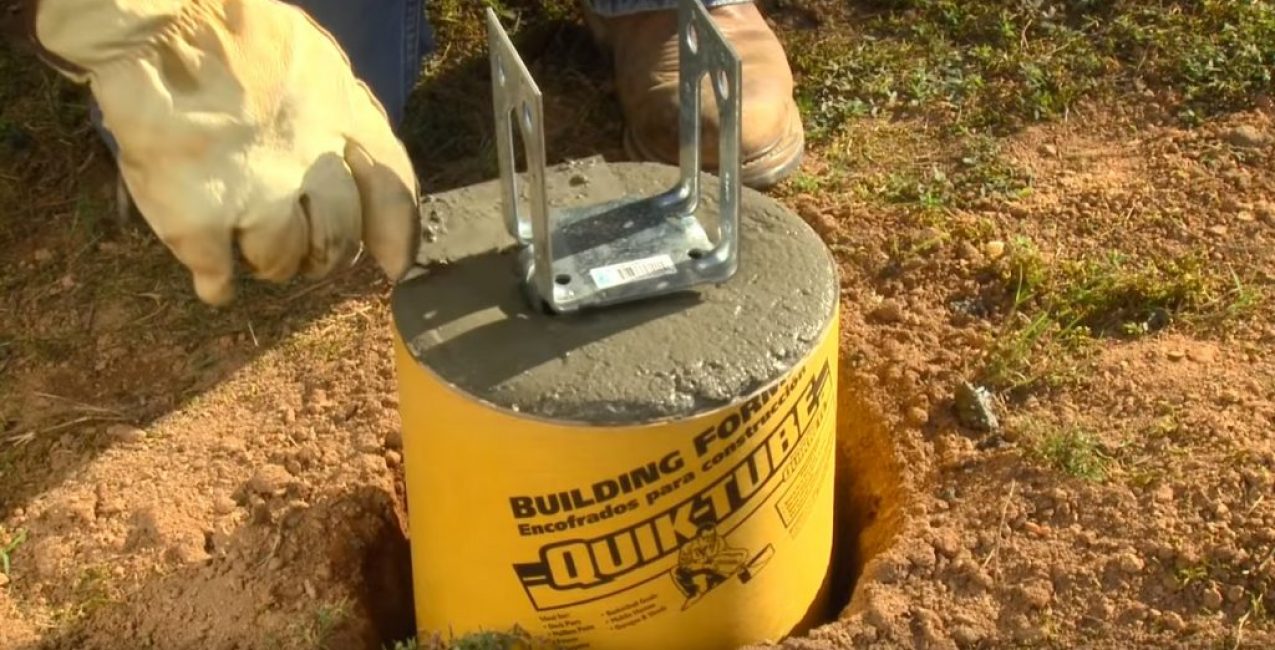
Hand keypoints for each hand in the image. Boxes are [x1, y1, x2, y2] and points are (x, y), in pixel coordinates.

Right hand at [34, 0, 420, 304]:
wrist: (159, 27)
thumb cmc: (228, 27)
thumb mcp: (311, 58)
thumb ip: (334, 106)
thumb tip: (347, 148)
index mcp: (342, 119)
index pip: (391, 190)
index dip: (395, 235)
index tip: (393, 267)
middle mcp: (311, 163)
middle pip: (339, 236)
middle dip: (326, 254)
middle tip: (305, 256)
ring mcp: (258, 197)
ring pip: (284, 260)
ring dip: (272, 264)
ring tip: (251, 251)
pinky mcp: (201, 221)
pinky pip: (217, 273)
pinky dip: (217, 284)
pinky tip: (214, 285)